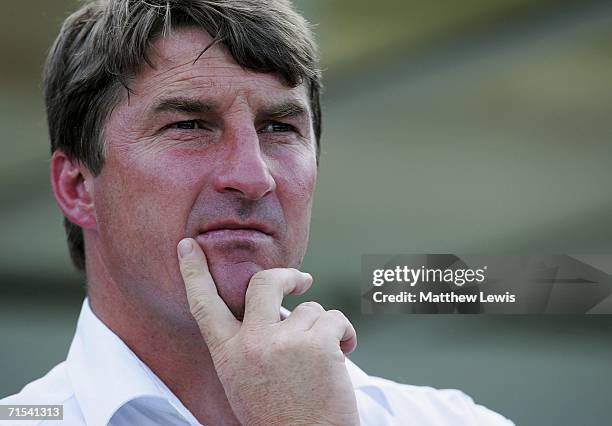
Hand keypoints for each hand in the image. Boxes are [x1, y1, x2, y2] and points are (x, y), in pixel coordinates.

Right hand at [177, 238, 359, 425]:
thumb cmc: (279, 417)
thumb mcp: (245, 382)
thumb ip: (247, 346)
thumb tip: (271, 313)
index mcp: (228, 355)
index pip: (203, 304)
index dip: (193, 271)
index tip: (189, 246)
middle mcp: (252, 344)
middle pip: (263, 283)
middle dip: (284, 275)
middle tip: (300, 280)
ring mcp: (285, 341)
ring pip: (311, 308)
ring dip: (321, 328)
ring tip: (322, 360)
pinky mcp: (318, 344)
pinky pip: (335, 319)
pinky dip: (344, 334)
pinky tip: (342, 354)